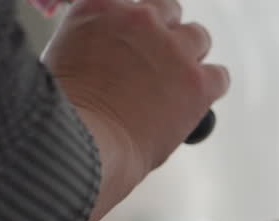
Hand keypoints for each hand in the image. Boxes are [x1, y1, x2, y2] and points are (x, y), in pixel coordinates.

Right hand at [44, 0, 229, 220]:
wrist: (80, 148)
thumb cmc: (61, 118)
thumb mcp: (59, 59)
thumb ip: (88, 44)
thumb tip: (102, 55)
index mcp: (99, 8)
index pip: (131, 2)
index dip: (136, 25)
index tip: (133, 42)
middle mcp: (139, 20)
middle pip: (168, 11)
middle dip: (165, 35)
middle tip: (157, 66)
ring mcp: (172, 49)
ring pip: (198, 37)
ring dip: (189, 58)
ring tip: (176, 87)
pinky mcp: (196, 81)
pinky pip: (219, 76)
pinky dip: (210, 88)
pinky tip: (196, 104)